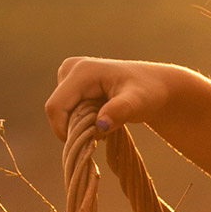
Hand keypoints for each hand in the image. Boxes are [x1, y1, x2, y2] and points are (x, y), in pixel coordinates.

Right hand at [44, 57, 186, 140]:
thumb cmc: (148, 93)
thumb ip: (120, 111)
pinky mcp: (71, 82)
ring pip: (62, 111)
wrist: (154, 86)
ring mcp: (69, 74)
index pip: (56, 107)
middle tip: (105, 130)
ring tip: (106, 120)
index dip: (63, 129)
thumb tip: (99, 125)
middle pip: (58, 110)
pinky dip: (81, 119)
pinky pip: (67, 108)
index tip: (87, 143)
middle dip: (76, 126)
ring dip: (80, 123)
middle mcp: (70, 68)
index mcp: (82, 71)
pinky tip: (101, 116)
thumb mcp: (138, 103)